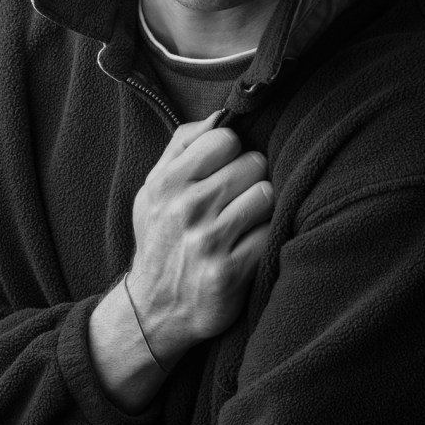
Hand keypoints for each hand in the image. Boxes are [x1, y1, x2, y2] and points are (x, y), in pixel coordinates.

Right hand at [127, 115, 273, 367]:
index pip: (224, 137)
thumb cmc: (160, 237)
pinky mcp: (231, 273)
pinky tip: (248, 244)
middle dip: (249, 176)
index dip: (231, 150)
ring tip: (244, 219)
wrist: (153, 310)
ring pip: (265, 194)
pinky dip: (264, 237)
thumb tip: (220, 114)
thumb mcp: (154, 188)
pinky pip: (270, 232)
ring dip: (260, 207)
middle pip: (252, 163)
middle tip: (237, 196)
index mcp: (167, 182)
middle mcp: (186, 208)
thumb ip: (183, 145)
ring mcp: (209, 241)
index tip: (225, 167)